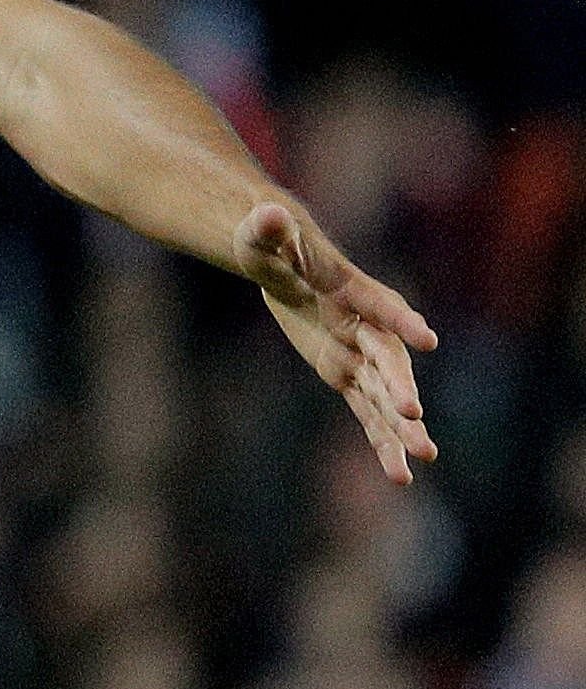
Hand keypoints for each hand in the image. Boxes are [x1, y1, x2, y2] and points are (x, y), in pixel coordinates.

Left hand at [242, 200, 439, 480]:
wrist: (282, 261)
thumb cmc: (270, 243)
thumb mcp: (261, 236)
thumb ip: (268, 228)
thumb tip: (267, 213)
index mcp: (352, 290)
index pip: (381, 305)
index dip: (402, 320)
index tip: (428, 339)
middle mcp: (367, 326)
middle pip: (389, 360)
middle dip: (400, 387)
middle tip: (414, 415)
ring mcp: (360, 354)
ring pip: (384, 395)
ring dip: (401, 427)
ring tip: (422, 458)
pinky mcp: (348, 375)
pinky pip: (368, 413)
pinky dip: (382, 442)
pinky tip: (401, 475)